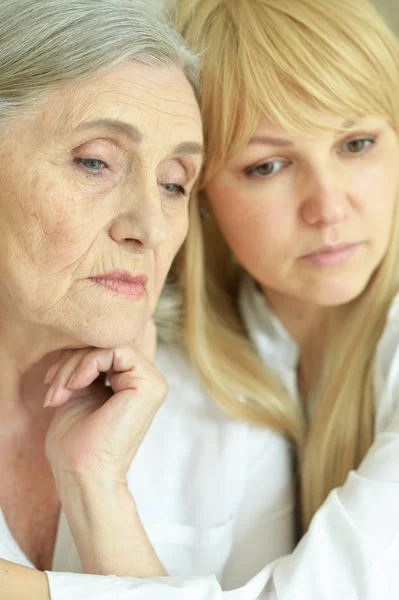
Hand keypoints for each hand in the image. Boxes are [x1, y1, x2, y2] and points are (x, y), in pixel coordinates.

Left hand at [43, 321, 167, 576]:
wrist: (83, 474)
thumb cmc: (77, 443)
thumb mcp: (79, 392)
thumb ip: (86, 366)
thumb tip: (81, 339)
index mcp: (133, 384)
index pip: (104, 350)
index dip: (74, 358)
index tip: (52, 383)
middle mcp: (147, 381)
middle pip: (106, 345)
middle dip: (71, 361)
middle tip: (53, 387)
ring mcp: (152, 382)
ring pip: (109, 345)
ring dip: (75, 364)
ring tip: (60, 390)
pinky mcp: (149, 385)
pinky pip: (116, 350)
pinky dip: (88, 363)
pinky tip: (76, 384)